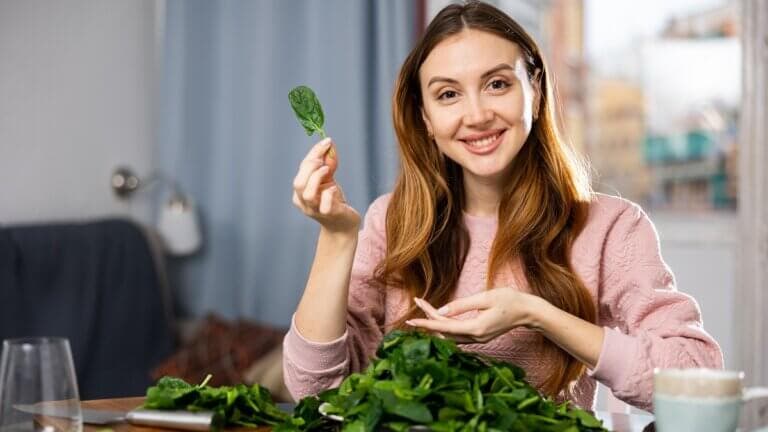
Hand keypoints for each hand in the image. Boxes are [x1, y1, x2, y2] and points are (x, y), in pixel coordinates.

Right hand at [292, 138, 360, 233]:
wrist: (343, 225)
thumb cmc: (334, 201)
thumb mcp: (329, 179)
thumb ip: (328, 163)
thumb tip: (329, 144)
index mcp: (300, 192)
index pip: (301, 169)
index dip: (313, 153)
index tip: (327, 141)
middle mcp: (303, 202)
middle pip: (298, 182)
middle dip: (311, 167)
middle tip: (323, 160)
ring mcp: (315, 210)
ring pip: (307, 194)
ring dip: (317, 178)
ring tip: (328, 171)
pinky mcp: (328, 215)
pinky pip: (325, 204)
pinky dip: (329, 193)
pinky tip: (335, 190)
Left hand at [406, 289, 542, 343]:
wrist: (529, 311)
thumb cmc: (510, 300)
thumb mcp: (485, 297)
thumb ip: (462, 305)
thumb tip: (441, 312)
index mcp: (476, 328)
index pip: (444, 327)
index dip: (427, 322)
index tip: (412, 320)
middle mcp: (475, 337)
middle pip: (445, 331)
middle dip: (429, 317)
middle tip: (417, 302)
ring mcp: (478, 338)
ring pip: (450, 334)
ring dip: (436, 322)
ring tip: (424, 307)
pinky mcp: (480, 335)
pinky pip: (458, 334)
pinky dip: (446, 326)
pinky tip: (439, 318)